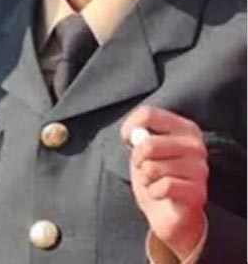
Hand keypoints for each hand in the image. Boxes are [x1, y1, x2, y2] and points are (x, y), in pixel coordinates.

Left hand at [122, 106, 207, 260]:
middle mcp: (196, 146)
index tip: (127, 140)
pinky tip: (160, 194)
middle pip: (149, 144)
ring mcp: (200, 169)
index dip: (130, 126)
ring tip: (155, 182)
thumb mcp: (144, 151)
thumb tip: (135, 135)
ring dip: (146, 178)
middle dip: (137, 159)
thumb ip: (140, 137)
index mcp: (185, 128)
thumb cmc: (155, 176)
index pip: (149, 113)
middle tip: (143, 167)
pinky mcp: (198, 192)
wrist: (169, 213)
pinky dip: (154, 192)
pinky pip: (163, 187)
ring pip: (153, 168)